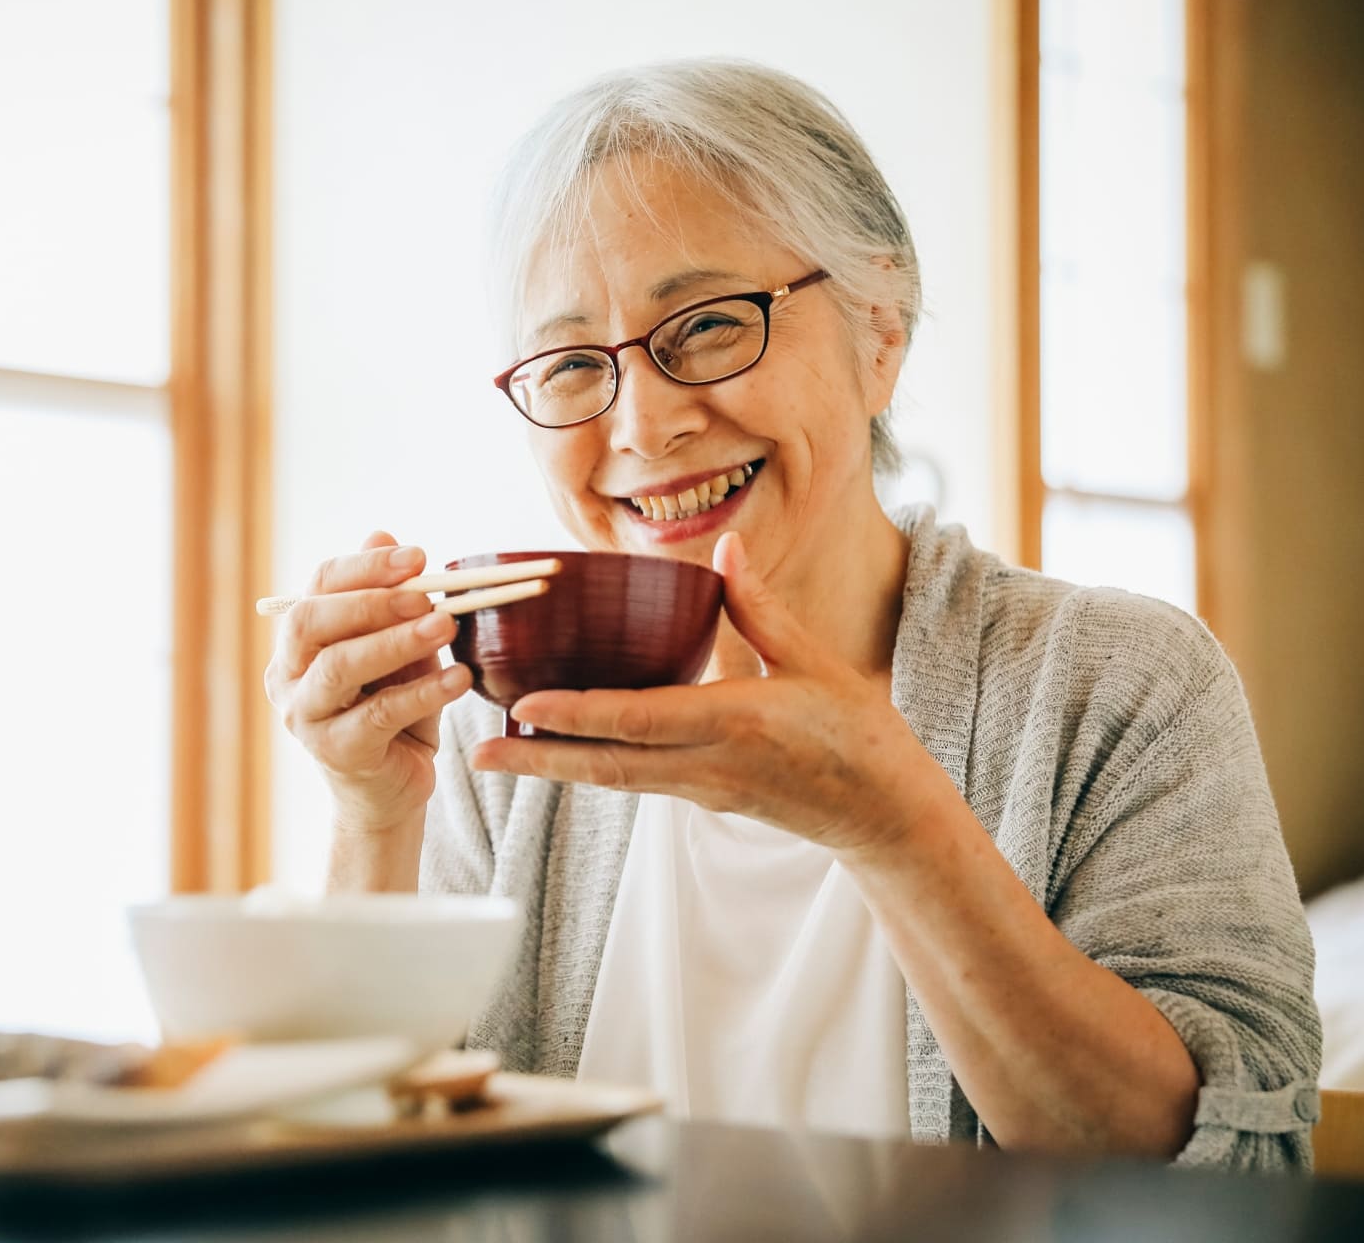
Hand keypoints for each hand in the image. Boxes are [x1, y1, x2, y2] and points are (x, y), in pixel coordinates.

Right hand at [263, 532, 473, 833]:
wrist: (391, 789)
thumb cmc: (393, 710)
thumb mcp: (397, 648)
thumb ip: (390, 600)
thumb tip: (384, 532)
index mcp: (298, 641)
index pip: (318, 587)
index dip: (365, 565)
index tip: (418, 556)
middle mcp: (288, 676)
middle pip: (311, 622)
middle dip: (371, 600)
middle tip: (426, 593)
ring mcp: (305, 717)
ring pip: (340, 667)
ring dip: (395, 641)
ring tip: (446, 624)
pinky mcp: (336, 752)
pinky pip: (378, 715)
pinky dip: (423, 692)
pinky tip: (458, 678)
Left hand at [467, 532, 950, 853]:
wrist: (886, 815)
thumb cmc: (858, 734)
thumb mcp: (813, 661)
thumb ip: (759, 607)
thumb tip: (721, 548)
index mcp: (736, 723)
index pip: (641, 720)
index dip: (580, 716)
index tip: (526, 707)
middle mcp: (708, 765)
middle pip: (606, 766)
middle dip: (538, 762)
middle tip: (477, 755)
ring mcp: (701, 790)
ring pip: (614, 780)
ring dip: (554, 769)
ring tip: (497, 755)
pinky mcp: (702, 800)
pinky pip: (635, 781)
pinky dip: (591, 766)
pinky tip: (557, 753)